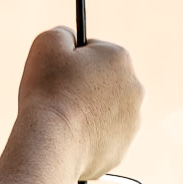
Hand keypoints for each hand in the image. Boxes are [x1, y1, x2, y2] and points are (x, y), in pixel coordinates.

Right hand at [16, 27, 143, 180]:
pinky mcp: (122, 150)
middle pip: (103, 82)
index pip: (94, 51)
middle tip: (60, 97)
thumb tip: (72, 37)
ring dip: (88, 112)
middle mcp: (135, 88)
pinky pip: (102, 138)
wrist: (51, 144)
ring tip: (64, 120)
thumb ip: (63, 33)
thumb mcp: (47, 43)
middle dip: (85, 86)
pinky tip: (70, 139)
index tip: (58, 74)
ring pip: (105, 111)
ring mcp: (132, 122)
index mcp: (120, 58)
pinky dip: (88, 138)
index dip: (71, 61)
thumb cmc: (48, 91)